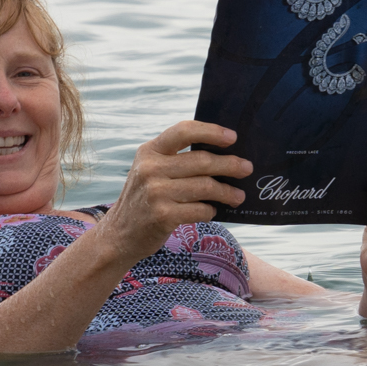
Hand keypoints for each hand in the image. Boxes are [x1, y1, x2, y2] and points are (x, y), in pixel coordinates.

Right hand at [97, 121, 250, 259]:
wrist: (119, 234)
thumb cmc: (144, 199)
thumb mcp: (150, 170)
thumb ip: (176, 159)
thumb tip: (223, 155)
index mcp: (149, 151)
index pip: (184, 131)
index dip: (211, 132)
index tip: (233, 137)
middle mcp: (150, 169)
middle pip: (201, 161)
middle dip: (230, 164)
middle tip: (246, 168)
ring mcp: (155, 193)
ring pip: (206, 186)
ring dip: (227, 192)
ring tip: (238, 196)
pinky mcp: (163, 216)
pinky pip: (200, 210)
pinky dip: (211, 210)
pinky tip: (213, 211)